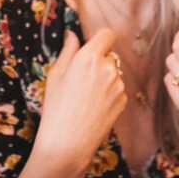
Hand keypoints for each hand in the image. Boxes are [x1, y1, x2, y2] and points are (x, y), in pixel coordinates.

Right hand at [34, 29, 126, 173]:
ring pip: (113, 73)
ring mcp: (118, 85)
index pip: (107, 34)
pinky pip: (116, 89)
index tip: (90, 47)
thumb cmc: (56, 108)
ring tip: (85, 97)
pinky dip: (108, 93)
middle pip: (109, 55)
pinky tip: (93, 107)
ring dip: (103, 78)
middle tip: (80, 79)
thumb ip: (68, 51)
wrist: (69, 143)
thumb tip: (72, 35)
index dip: (99, 38)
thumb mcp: (56, 75)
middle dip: (98, 61)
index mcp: (89, 58)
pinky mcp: (123, 101)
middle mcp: (108, 68)